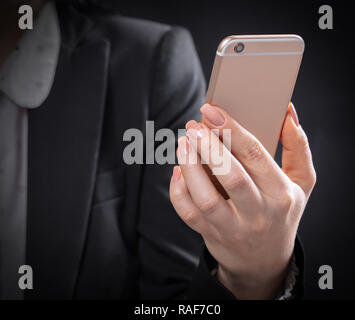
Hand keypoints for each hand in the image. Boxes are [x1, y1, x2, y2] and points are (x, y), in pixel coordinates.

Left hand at [169, 103, 315, 298]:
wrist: (265, 260)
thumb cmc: (282, 212)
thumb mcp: (302, 183)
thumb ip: (298, 148)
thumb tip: (287, 113)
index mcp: (280, 193)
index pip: (256, 156)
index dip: (233, 130)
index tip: (212, 110)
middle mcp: (257, 212)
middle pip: (230, 176)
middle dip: (208, 146)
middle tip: (193, 125)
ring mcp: (232, 227)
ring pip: (205, 198)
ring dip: (189, 167)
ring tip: (183, 143)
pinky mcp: (211, 234)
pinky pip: (188, 214)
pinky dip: (177, 191)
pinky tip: (178, 170)